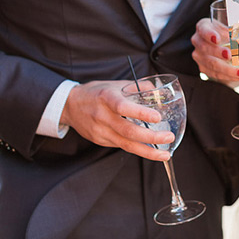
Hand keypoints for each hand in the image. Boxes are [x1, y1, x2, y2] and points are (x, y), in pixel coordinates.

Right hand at [60, 81, 174, 160]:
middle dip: (151, 137)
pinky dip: (138, 149)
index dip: (140, 114)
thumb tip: (159, 90)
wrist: (70, 105)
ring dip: (148, 151)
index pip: (123, 107)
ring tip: (165, 154)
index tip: (157, 117)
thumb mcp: (115, 84)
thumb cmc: (96, 93)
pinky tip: (151, 151)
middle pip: (128, 131)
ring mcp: (100, 131)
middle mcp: (102, 116)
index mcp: (106, 98)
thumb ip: (138, 87)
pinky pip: (121, 146)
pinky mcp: (100, 140)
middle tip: (168, 137)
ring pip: (126, 144)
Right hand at [191, 18, 238, 81]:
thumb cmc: (227, 34)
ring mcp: (199, 55)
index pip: (203, 29)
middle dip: (218, 52)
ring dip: (227, 69)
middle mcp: (198, 41)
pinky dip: (228, 76)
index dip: (209, 34)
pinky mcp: (204, 68)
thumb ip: (238, 32)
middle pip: (205, 48)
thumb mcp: (231, 29)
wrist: (223, 45)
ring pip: (211, 64)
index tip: (217, 39)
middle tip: (230, 55)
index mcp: (203, 27)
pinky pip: (215, 74)